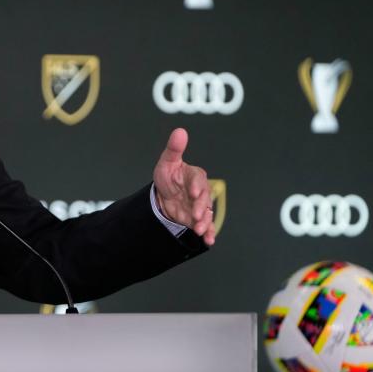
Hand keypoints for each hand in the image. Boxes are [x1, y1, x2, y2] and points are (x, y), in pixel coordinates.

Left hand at [152, 128, 215, 245]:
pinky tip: (208, 240)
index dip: (196, 186)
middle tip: (195, 214)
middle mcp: (200, 191)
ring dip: (205, 222)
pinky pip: (206, 226)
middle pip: (204, 199)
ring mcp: (200, 206)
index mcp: (195, 176)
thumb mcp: (167, 162)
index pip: (198, 179)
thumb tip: (180, 131)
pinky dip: (209, 233)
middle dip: (200, 207)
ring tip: (200, 230)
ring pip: (206, 214)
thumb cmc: (168, 175)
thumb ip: (174, 149)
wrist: (164, 195)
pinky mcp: (198, 218)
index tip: (193, 192)